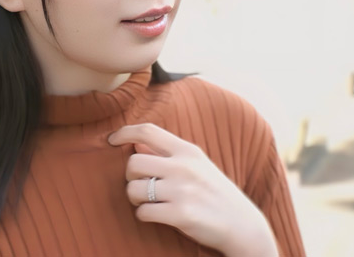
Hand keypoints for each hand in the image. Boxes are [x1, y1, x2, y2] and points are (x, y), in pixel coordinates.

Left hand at [108, 123, 277, 256]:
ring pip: (133, 189)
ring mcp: (181, 190)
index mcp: (187, 151)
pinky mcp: (179, 214)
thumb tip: (136, 142)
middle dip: (130, 176)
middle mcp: (183, 167)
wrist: (242, 224)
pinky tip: (156, 215)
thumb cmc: (215, 192)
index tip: (111, 140)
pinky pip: (142, 212)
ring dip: (135, 198)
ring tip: (149, 202)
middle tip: (141, 185)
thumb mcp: (197, 165)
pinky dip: (144, 215)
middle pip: (133, 162)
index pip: (147, 130)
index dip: (124, 132)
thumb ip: (168, 153)